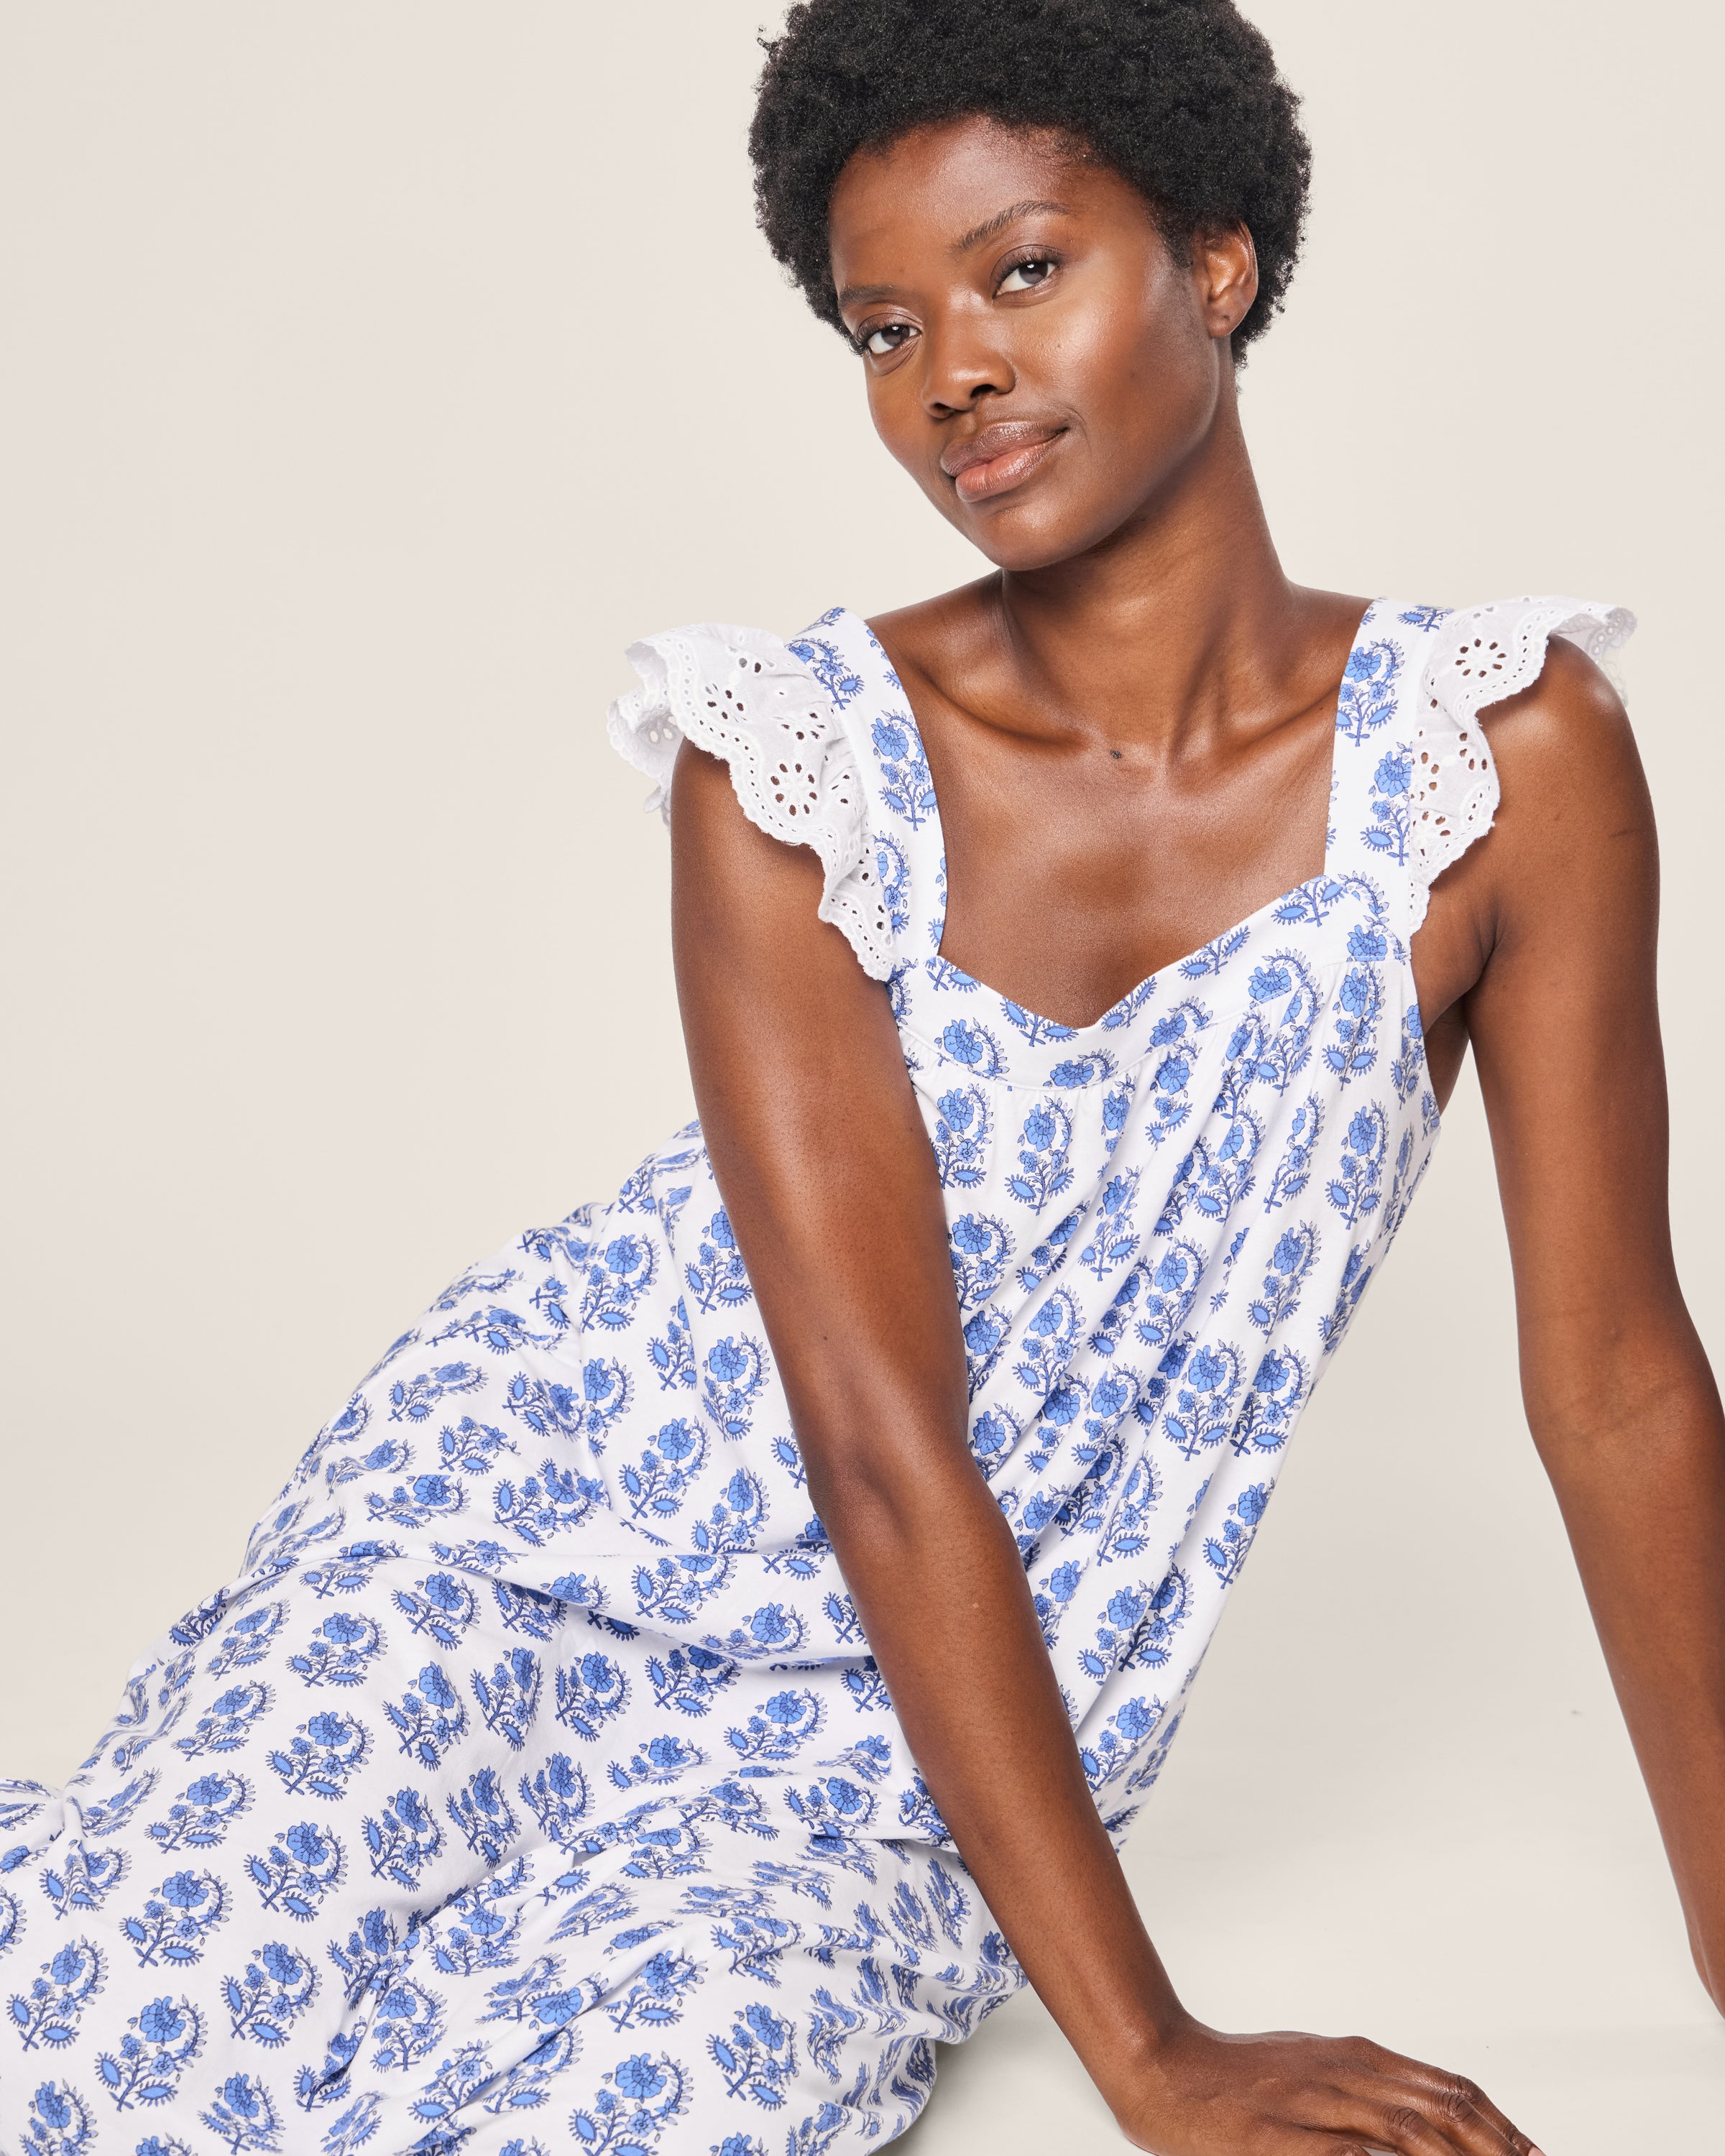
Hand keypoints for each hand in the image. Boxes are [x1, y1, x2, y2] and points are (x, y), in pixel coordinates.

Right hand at [1111, 2019, 1543, 2155]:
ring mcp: (1311, 2106)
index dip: (1498, 2124)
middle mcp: (1342, 2075)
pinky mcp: (1278, 2138)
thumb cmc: (1236, 2077)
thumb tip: (1422, 2117)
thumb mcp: (1311, 2067)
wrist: (1163, 2067)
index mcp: (1354, 2057)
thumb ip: (1364, 2089)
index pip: (1447, 2089)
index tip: (1534, 2154)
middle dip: (1495, 2149)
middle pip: (1438, 2112)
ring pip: (1404, 2132)